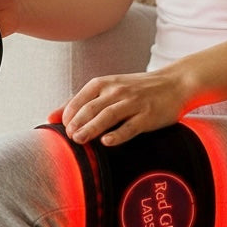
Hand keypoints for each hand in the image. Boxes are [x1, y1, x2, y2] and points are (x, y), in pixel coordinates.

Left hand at [51, 63, 209, 146]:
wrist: (174, 83)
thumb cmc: (137, 89)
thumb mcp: (109, 88)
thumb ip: (84, 101)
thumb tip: (52, 116)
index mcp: (104, 84)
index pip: (80, 99)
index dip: (68, 115)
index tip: (62, 129)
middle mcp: (117, 91)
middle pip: (91, 108)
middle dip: (76, 123)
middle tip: (69, 138)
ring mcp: (133, 103)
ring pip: (107, 116)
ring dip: (91, 128)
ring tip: (79, 140)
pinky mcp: (147, 116)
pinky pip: (130, 126)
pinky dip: (117, 134)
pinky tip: (106, 142)